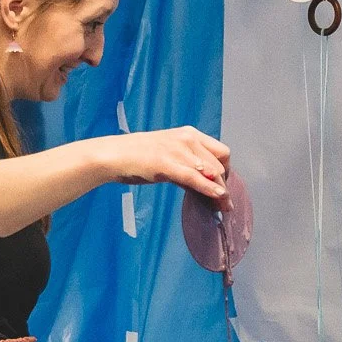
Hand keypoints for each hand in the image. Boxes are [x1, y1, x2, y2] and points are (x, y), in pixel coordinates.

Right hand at [107, 126, 229, 200]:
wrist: (114, 155)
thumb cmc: (140, 156)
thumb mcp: (170, 154)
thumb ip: (189, 167)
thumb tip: (207, 185)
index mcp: (190, 134)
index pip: (222, 152)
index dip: (226, 171)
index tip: (222, 185)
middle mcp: (188, 139)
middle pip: (220, 164)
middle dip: (224, 184)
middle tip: (222, 202)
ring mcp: (178, 150)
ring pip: (212, 172)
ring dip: (220, 191)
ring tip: (223, 207)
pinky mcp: (167, 164)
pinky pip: (195, 178)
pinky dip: (209, 188)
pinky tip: (218, 197)